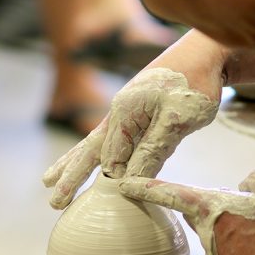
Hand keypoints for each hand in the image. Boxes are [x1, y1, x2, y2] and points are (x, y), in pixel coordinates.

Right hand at [43, 30, 224, 208]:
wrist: (205, 52)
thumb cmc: (195, 82)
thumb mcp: (178, 118)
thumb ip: (153, 148)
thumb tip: (129, 180)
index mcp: (125, 111)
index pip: (112, 157)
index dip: (113, 182)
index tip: (115, 200)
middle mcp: (119, 112)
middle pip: (90, 150)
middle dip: (72, 176)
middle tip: (53, 203)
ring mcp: (125, 111)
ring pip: (94, 143)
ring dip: (73, 163)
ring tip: (48, 178)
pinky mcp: (136, 111)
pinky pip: (111, 137)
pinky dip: (95, 152)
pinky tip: (90, 159)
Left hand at [119, 167, 254, 254]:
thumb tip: (246, 184)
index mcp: (211, 208)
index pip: (170, 192)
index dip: (145, 186)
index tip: (123, 184)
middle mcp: (206, 232)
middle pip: (200, 214)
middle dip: (216, 209)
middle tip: (247, 213)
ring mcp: (214, 254)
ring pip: (218, 232)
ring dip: (236, 228)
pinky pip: (231, 248)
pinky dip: (244, 243)